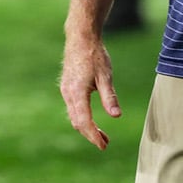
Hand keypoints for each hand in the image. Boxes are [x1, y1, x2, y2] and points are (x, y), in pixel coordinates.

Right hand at [60, 35, 119, 149]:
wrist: (80, 37)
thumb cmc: (95, 55)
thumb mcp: (105, 76)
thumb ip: (109, 97)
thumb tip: (116, 116)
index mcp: (77, 92)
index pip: (84, 121)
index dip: (93, 135)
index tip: (103, 145)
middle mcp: (68, 93)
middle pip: (77, 122)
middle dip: (90, 135)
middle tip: (105, 143)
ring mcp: (66, 90)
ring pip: (73, 116)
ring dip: (86, 128)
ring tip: (101, 135)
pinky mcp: (67, 87)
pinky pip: (72, 109)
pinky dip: (82, 118)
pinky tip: (91, 120)